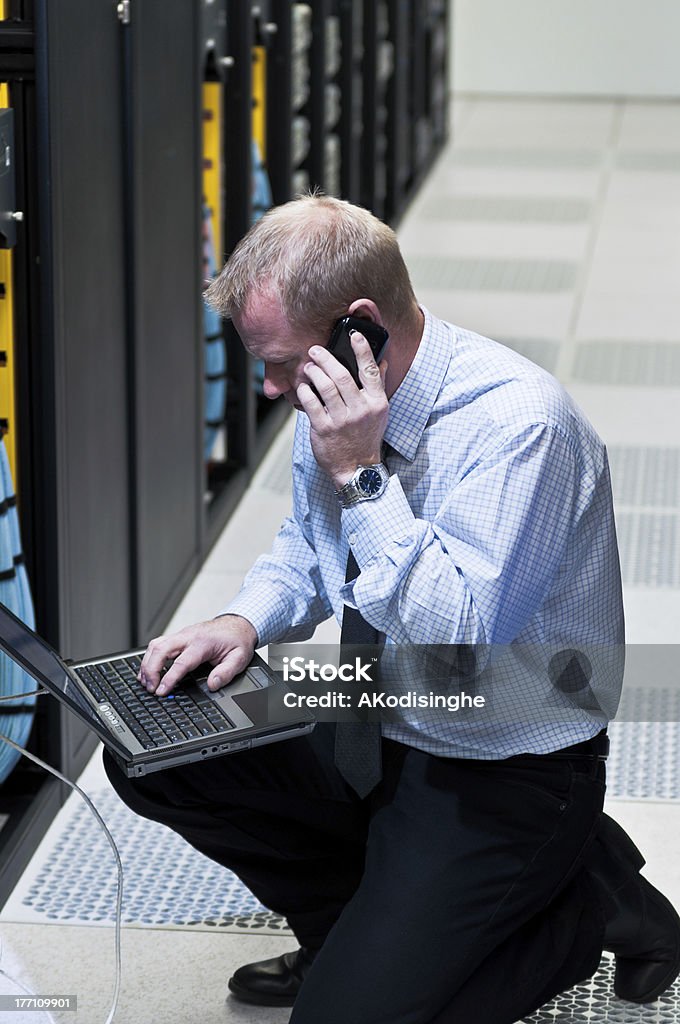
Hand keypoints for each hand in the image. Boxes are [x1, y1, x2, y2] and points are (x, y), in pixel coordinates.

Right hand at [138, 614, 257, 695]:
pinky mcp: (179, 636)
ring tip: (146, 682)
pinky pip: (159, 644)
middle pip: (161, 649)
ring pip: (156, 645)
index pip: (181, 662)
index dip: (169, 678)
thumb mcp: (239, 658)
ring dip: (147, 663)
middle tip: (150, 688)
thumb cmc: (236, 640)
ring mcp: (182, 634)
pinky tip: (147, 670)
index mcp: (202, 643)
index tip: (161, 691)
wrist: (238, 624)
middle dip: (151, 669)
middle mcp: (189, 636)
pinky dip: (150, 657)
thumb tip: (212, 685)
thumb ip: (226, 672)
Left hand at [297, 332, 388, 487]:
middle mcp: (361, 410)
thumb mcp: (379, 413)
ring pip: (325, 386)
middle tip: (315, 350)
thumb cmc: (366, 438)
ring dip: (313, 372)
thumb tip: (382, 362)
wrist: (357, 469)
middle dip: (325, 358)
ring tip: (309, 368)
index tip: (354, 335)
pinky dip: (304, 391)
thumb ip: (378, 386)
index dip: (363, 350)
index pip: (371, 370)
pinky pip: (311, 403)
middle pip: (341, 375)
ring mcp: (342, 420)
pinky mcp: (324, 429)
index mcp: (377, 403)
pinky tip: (303, 387)